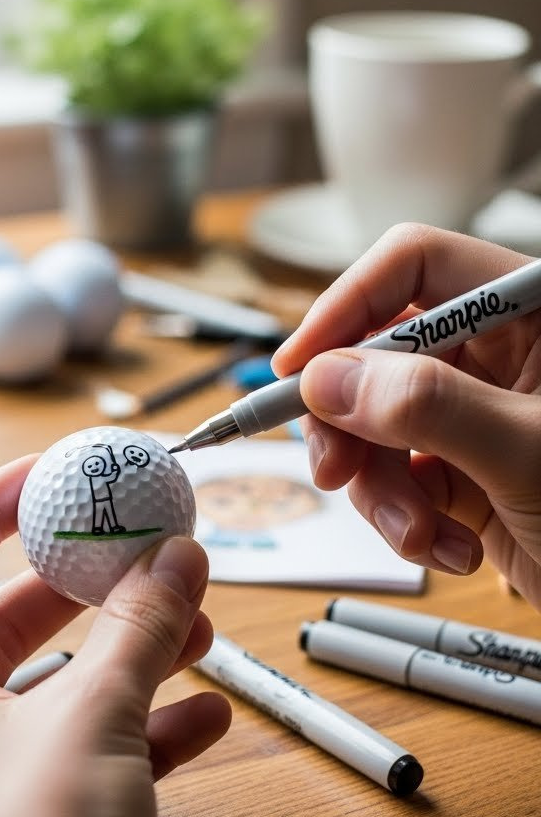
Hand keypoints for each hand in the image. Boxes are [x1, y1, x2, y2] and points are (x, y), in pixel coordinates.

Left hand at [0, 456, 230, 816]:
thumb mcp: (94, 713)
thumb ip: (139, 623)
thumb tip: (173, 555)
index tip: (49, 475)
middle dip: (85, 587)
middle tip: (142, 550)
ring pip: (43, 691)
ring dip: (123, 657)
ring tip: (195, 630)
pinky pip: (67, 754)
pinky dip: (130, 728)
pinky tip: (203, 714)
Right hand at [271, 224, 540, 606]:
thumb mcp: (527, 456)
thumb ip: (427, 407)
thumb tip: (328, 377)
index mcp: (532, 312)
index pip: (416, 267)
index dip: (347, 306)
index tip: (299, 367)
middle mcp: (501, 353)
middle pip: (377, 352)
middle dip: (351, 422)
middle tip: (333, 471)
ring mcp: (479, 414)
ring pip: (376, 423)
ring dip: (380, 489)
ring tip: (420, 534)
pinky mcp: (467, 472)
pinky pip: (399, 478)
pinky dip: (409, 520)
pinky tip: (453, 548)